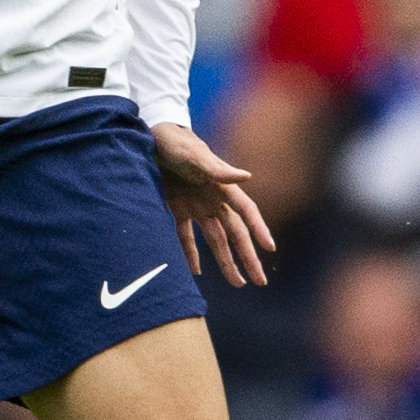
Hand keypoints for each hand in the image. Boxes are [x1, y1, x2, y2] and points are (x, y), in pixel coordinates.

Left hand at [149, 121, 275, 288]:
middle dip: (248, 257)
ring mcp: (197, 205)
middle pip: (235, 233)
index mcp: (222, 186)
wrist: (149, 136)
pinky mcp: (178, 207)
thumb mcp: (195, 155)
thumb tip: (247, 177)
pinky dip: (190, 253)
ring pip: (215, 239)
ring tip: (237, 282)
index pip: (247, 212)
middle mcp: (214, 199)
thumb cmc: (176, 142)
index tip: (270, 248)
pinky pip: (185, 235)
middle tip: (259, 281)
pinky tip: (196, 272)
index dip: (259, 229)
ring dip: (225, 261)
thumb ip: (219, 169)